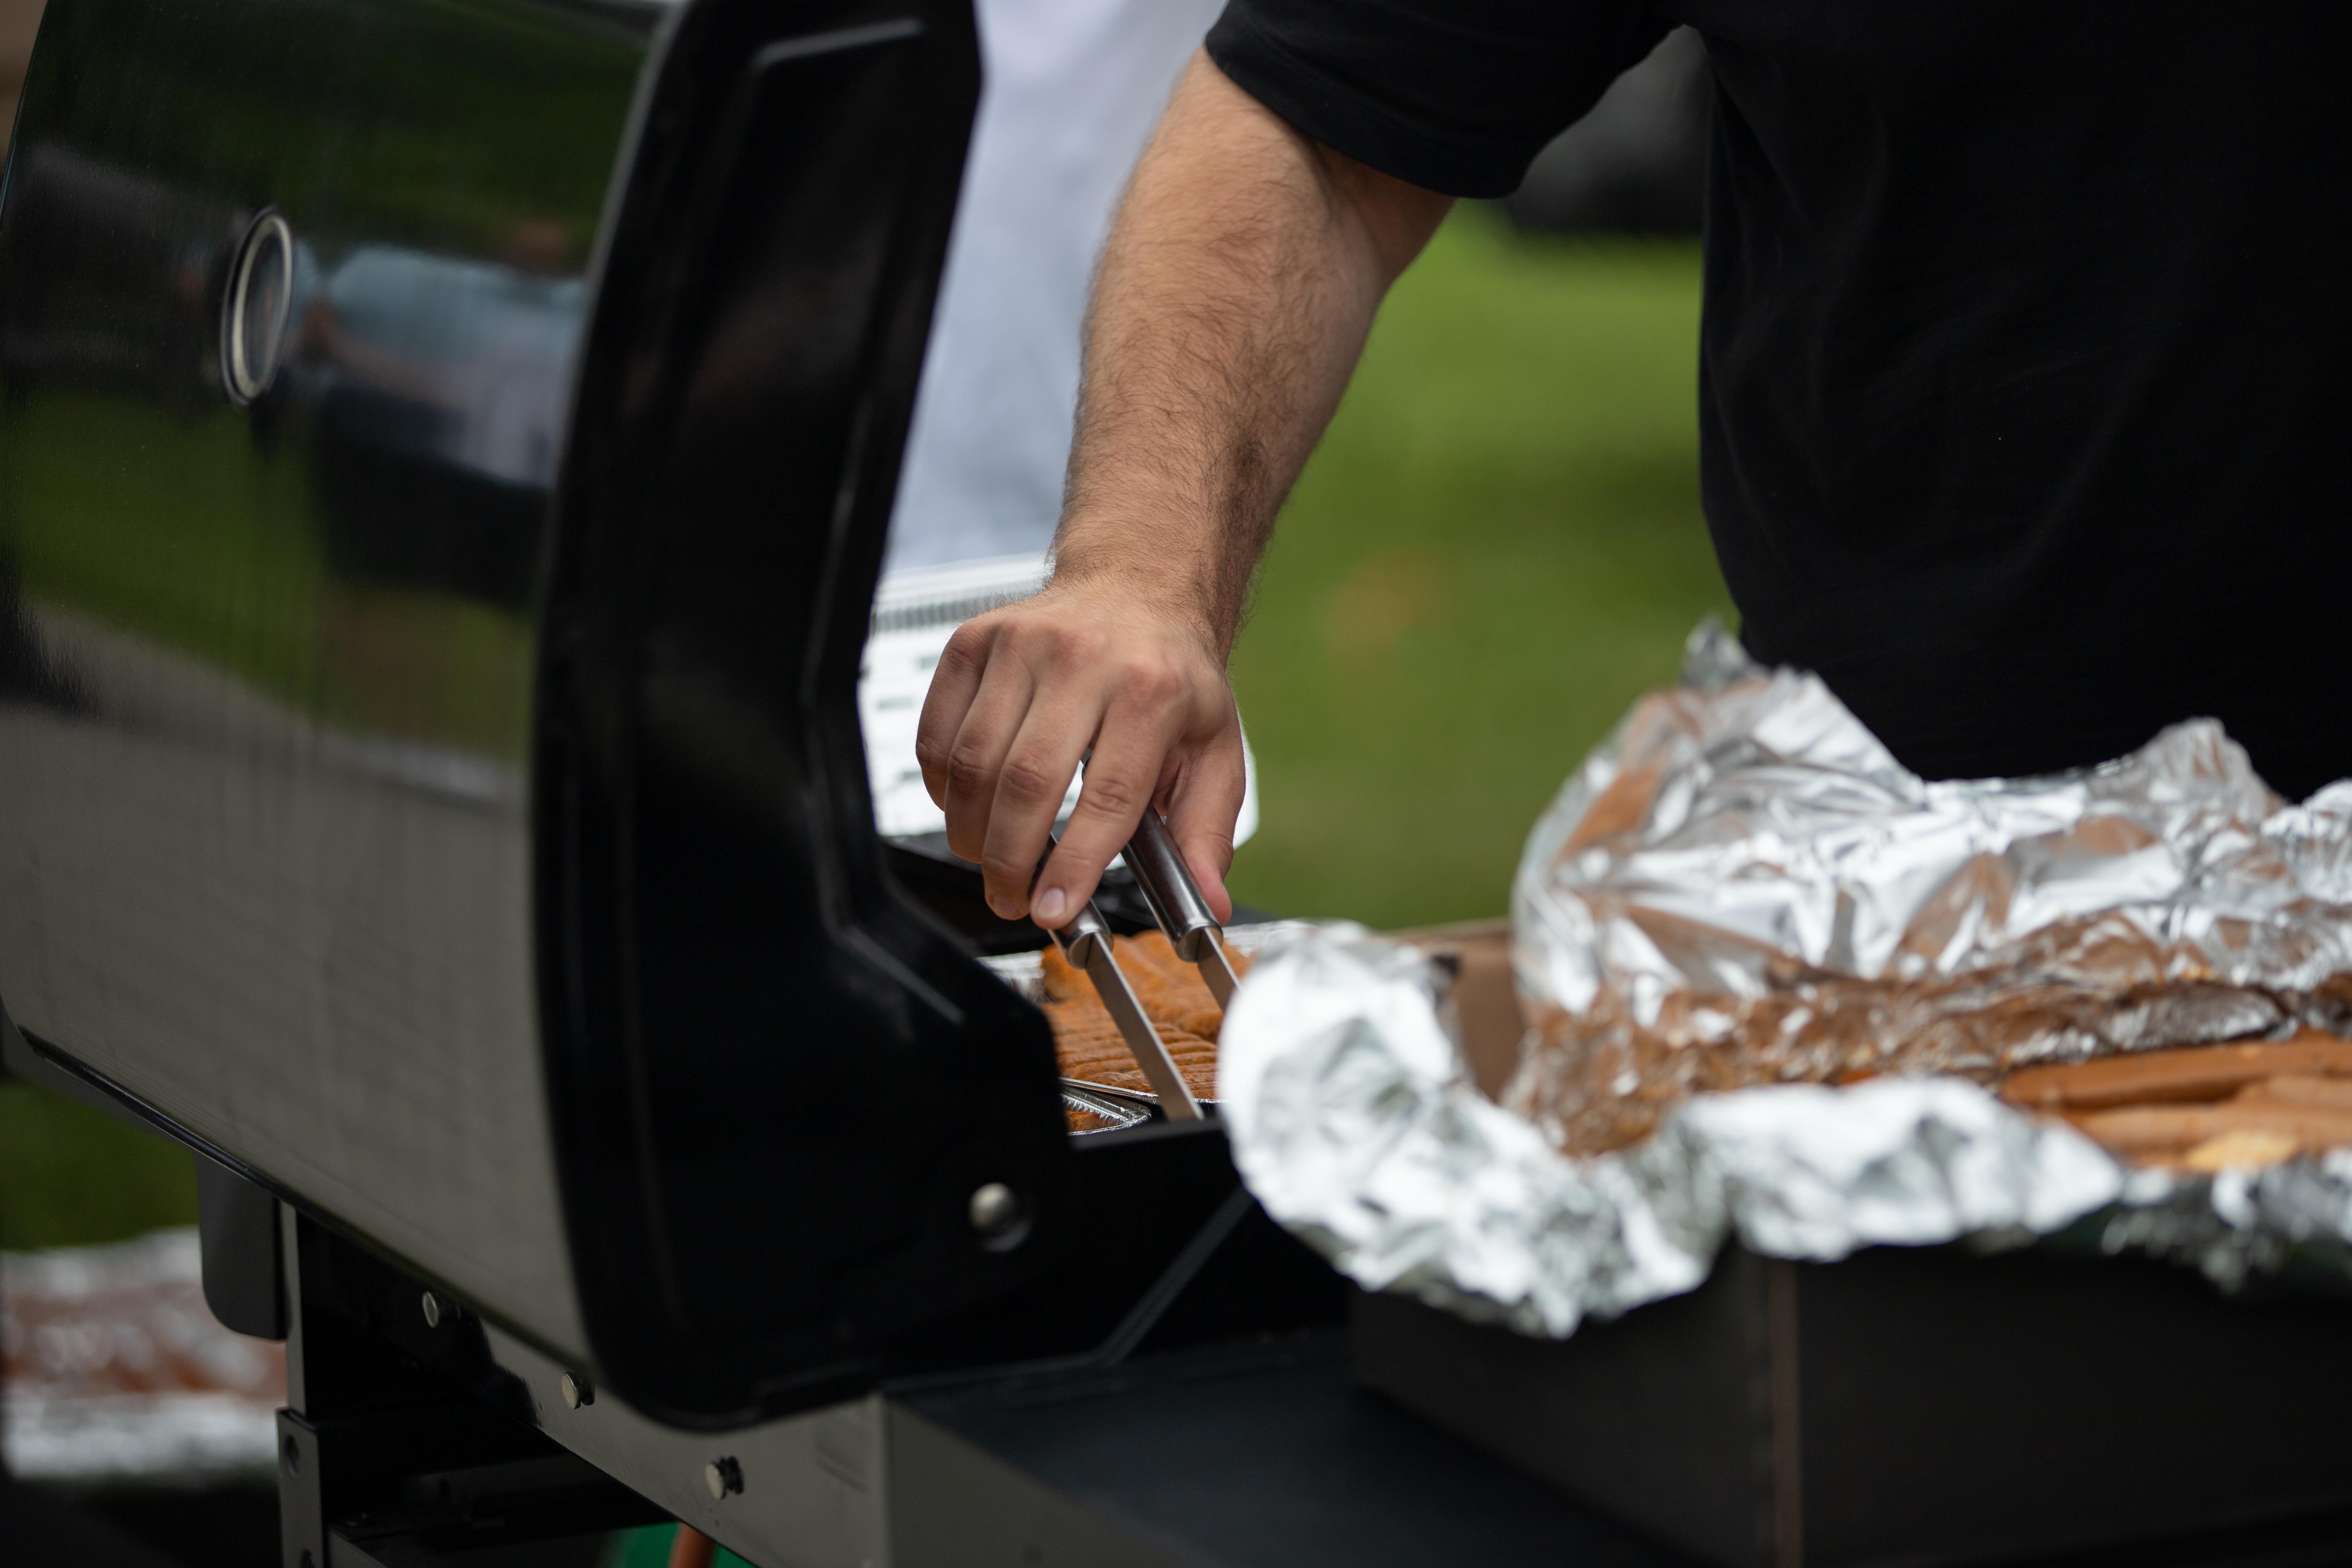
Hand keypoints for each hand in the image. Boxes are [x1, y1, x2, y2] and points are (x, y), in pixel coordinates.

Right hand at [915, 576, 1244, 928]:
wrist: (1137, 586)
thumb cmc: (1171, 676)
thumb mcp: (1213, 750)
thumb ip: (1207, 831)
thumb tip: (1209, 905)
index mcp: (1153, 690)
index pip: (1107, 796)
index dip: (1074, 864)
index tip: (1053, 910)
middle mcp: (1084, 658)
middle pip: (1028, 782)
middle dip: (1010, 860)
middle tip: (1011, 899)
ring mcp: (1021, 644)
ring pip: (974, 762)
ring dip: (971, 832)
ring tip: (989, 861)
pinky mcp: (975, 640)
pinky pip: (938, 731)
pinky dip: (943, 785)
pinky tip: (967, 807)